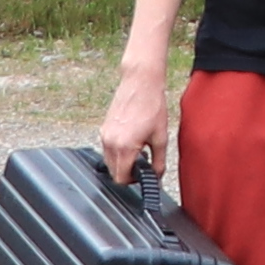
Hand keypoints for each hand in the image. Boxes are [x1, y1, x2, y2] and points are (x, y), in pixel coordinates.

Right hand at [95, 60, 174, 182]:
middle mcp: (110, 143)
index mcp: (124, 147)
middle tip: (143, 161)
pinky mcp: (103, 127)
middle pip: (113, 172)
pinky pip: (107, 148)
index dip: (133, 181)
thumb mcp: (161, 137)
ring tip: (138, 149)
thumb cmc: (152, 106)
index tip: (143, 174)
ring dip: (122, 161)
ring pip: (109, 160)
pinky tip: (131, 140)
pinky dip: (117, 150)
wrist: (141, 82)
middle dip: (127, 172)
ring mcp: (104, 135)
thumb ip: (159, 161)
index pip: (121, 178)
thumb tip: (157, 176)